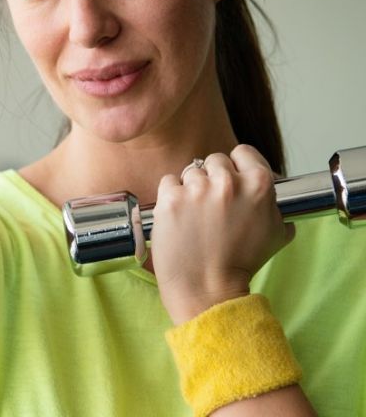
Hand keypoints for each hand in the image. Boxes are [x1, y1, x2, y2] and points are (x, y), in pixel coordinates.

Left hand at [150, 144, 294, 324]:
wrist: (207, 289)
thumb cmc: (240, 265)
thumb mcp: (275, 236)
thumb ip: (275, 209)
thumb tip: (273, 200)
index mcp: (258, 184)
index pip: (243, 152)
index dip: (236, 166)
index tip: (231, 181)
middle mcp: (228, 182)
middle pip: (214, 161)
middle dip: (212, 179)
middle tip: (211, 206)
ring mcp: (197, 189)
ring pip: (190, 172)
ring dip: (191, 189)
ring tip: (194, 217)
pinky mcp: (170, 198)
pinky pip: (168, 182)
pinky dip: (170, 196)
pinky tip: (178, 217)